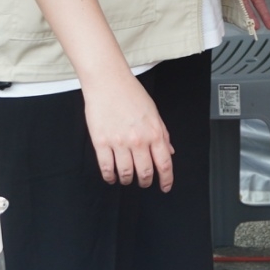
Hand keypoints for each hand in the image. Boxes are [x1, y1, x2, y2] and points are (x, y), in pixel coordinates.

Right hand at [82, 74, 174, 190]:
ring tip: (127, 179)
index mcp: (154, 133)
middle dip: (146, 181)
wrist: (108, 82)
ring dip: (128, 180)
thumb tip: (168, 152)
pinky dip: (110, 177)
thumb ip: (162, 134)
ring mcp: (119, 142)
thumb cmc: (131, 94)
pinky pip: (106, 167)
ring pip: (126, 173)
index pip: (164, 164)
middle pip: (145, 172)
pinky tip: (112, 177)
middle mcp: (138, 140)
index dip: (166, 180)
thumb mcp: (154, 113)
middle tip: (144, 182)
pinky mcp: (101, 142)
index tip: (165, 187)